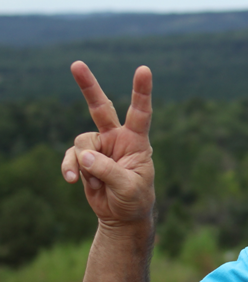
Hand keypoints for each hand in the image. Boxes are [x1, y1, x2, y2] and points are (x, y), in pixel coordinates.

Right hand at [62, 61, 154, 226]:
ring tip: (97, 183)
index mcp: (137, 141)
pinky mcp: (85, 159)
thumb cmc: (135, 199)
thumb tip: (84, 155)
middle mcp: (117, 139)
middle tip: (76, 64)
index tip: (143, 69)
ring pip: (82, 142)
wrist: (122, 216)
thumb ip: (108, 170)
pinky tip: (72, 180)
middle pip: (101, 108)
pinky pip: (71, 157)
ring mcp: (99, 147)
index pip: (140, 113)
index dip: (141, 92)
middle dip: (88, 87)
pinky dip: (70, 168)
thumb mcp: (128, 187)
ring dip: (85, 165)